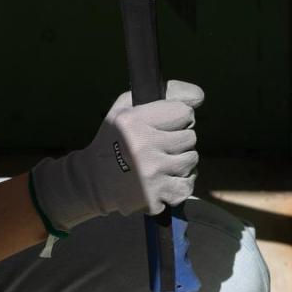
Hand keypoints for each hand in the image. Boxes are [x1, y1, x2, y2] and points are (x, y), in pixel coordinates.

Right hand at [29, 80, 202, 230]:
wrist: (93, 180)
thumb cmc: (113, 139)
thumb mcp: (125, 107)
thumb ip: (162, 95)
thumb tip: (199, 96)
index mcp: (134, 120)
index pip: (184, 112)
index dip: (178, 118)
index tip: (166, 124)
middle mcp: (143, 146)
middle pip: (190, 138)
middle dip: (179, 140)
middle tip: (160, 145)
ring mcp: (151, 173)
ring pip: (191, 161)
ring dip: (181, 162)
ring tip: (161, 162)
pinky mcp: (156, 196)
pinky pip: (186, 186)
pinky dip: (180, 184)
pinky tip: (164, 180)